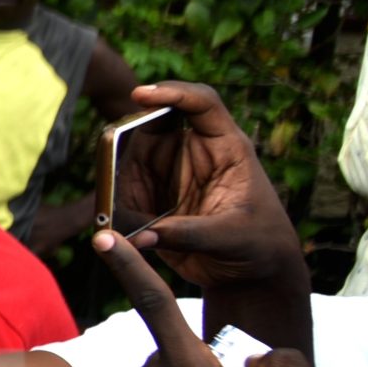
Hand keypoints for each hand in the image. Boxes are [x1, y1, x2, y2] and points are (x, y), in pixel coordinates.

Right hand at [113, 81, 302, 290]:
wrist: (254, 273)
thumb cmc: (260, 245)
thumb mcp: (232, 237)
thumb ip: (188, 234)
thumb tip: (143, 237)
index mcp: (226, 148)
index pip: (201, 104)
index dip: (172, 93)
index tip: (140, 95)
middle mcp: (194, 154)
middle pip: (152, 128)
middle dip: (126, 137)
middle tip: (108, 156)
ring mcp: (171, 174)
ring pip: (130, 162)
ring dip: (120, 184)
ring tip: (132, 218)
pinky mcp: (154, 198)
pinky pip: (124, 195)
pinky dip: (118, 210)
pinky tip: (133, 232)